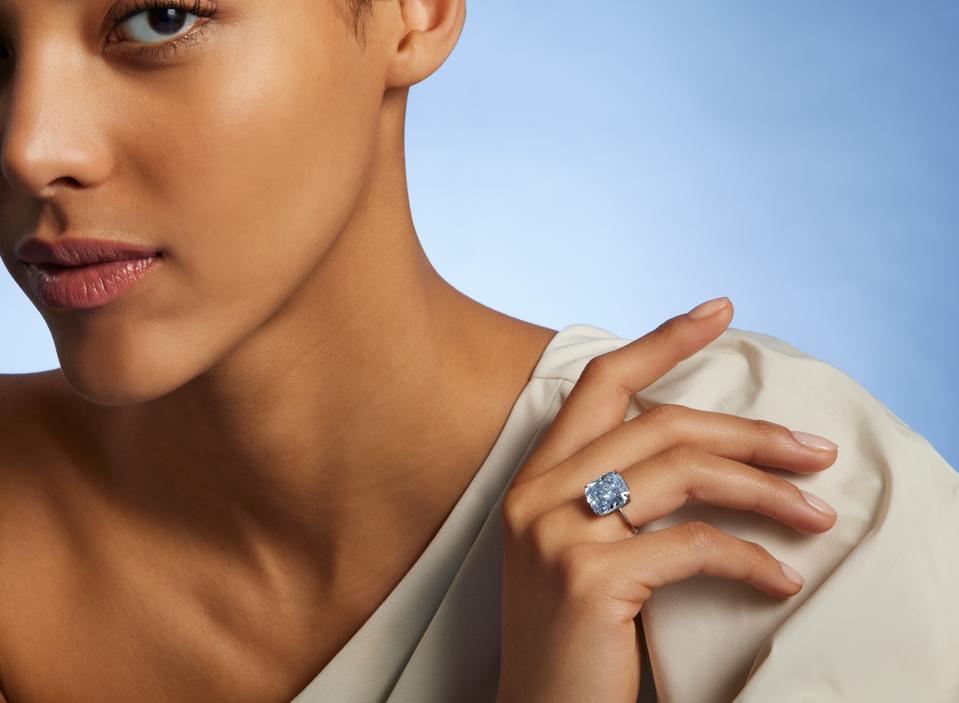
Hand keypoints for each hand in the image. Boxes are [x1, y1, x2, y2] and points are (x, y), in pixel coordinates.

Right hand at [496, 297, 838, 702]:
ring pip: (684, 473)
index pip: (601, 383)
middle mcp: (538, 493)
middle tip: (812, 449)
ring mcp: (558, 531)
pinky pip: (694, 545)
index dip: (660, 340)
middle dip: (749, 432)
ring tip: (815, 509)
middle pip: (662, 425)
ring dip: (765, 490)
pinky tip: (781, 579)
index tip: (716, 311)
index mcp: (535, 478)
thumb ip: (613, 492)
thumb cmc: (571, 634)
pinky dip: (750, 560)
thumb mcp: (580, 548)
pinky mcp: (589, 576)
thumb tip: (702, 450)